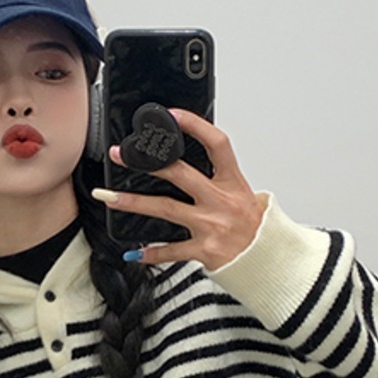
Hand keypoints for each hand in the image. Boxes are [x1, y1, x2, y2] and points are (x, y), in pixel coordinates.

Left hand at [92, 110, 263, 270]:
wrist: (267, 261)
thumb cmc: (255, 229)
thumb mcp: (245, 196)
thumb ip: (221, 180)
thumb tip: (194, 161)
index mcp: (233, 183)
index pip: (216, 144)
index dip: (194, 126)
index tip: (171, 116)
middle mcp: (222, 201)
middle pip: (180, 174)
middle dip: (147, 163)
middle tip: (121, 155)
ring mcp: (211, 226)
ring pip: (165, 209)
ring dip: (133, 202)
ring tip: (110, 197)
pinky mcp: (204, 250)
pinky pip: (171, 251)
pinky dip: (151, 252)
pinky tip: (134, 252)